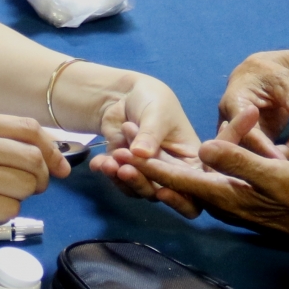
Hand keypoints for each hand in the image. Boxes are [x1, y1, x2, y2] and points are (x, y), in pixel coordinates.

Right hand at [0, 110, 69, 232]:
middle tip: (32, 188)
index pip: (29, 128)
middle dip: (41, 178)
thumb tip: (37, 154)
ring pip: (24, 185)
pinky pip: (7, 209)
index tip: (59, 166)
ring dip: (22, 197)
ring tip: (1, 198)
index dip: (52, 148)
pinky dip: (5, 214)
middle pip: (33, 158)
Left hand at [87, 73, 202, 214]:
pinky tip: (99, 162)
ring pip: (138, 190)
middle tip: (124, 161)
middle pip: (161, 191)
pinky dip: (108, 173)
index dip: (179, 194)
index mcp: (189, 159)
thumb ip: (150, 134)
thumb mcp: (157, 113)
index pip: (189, 185)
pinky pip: (118, 181)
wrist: (124, 94)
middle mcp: (171, 172)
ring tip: (109, 161)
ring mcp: (148, 173)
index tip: (161, 186)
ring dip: (122, 178)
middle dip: (141, 179)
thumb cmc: (153, 100)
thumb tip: (141, 154)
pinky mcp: (127, 171)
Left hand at [127, 112, 288, 246]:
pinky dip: (180, 172)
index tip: (125, 153)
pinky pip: (199, 184)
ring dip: (157, 169)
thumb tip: (204, 148)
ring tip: (134, 153)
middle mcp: (219, 200)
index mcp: (224, 194)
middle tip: (117, 150)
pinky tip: (176, 161)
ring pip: (183, 184)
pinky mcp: (234, 198)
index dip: (150, 165)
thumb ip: (237, 161)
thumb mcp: (272, 173)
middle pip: (173, 183)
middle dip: (144, 168)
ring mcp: (226, 201)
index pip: (178, 178)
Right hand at [216, 52, 288, 159]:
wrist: (261, 78)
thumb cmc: (267, 74)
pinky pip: (273, 156)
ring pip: (263, 159)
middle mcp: (234, 128)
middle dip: (283, 152)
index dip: (262, 148)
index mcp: (233, 106)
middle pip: (251, 153)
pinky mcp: (257, 147)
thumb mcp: (282, 80)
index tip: (282, 159)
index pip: (244, 133)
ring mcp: (244, 140)